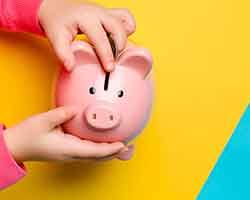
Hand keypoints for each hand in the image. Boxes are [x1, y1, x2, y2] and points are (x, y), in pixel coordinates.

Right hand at [3, 107, 132, 162]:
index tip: (123, 145)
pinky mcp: (69, 151)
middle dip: (115, 153)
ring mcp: (71, 154)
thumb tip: (75, 109)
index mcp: (68, 148)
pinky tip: (104, 143)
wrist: (17, 147)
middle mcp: (72, 154)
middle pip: (98, 157)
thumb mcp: (42, 121)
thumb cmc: (28, 136)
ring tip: (122, 146)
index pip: (94, 151)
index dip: (110, 149)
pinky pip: (89, 152)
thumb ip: (60, 114)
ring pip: (95, 156)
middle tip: (129, 147)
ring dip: (109, 152)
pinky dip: (101, 150)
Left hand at [38, 0, 135, 70]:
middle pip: (118, 28)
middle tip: (114, 61)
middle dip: (119, 47)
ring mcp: (106, 12)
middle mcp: (99, 13)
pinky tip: (119, 40)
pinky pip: (126, 18)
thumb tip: (71, 67)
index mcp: (86, 18)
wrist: (57, 7)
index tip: (109, 68)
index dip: (106, 55)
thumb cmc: (57, 21)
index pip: (101, 38)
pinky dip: (128, 29)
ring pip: (126, 21)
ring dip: (125, 38)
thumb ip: (63, 53)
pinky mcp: (110, 14)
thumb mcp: (55, 37)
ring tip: (117, 51)